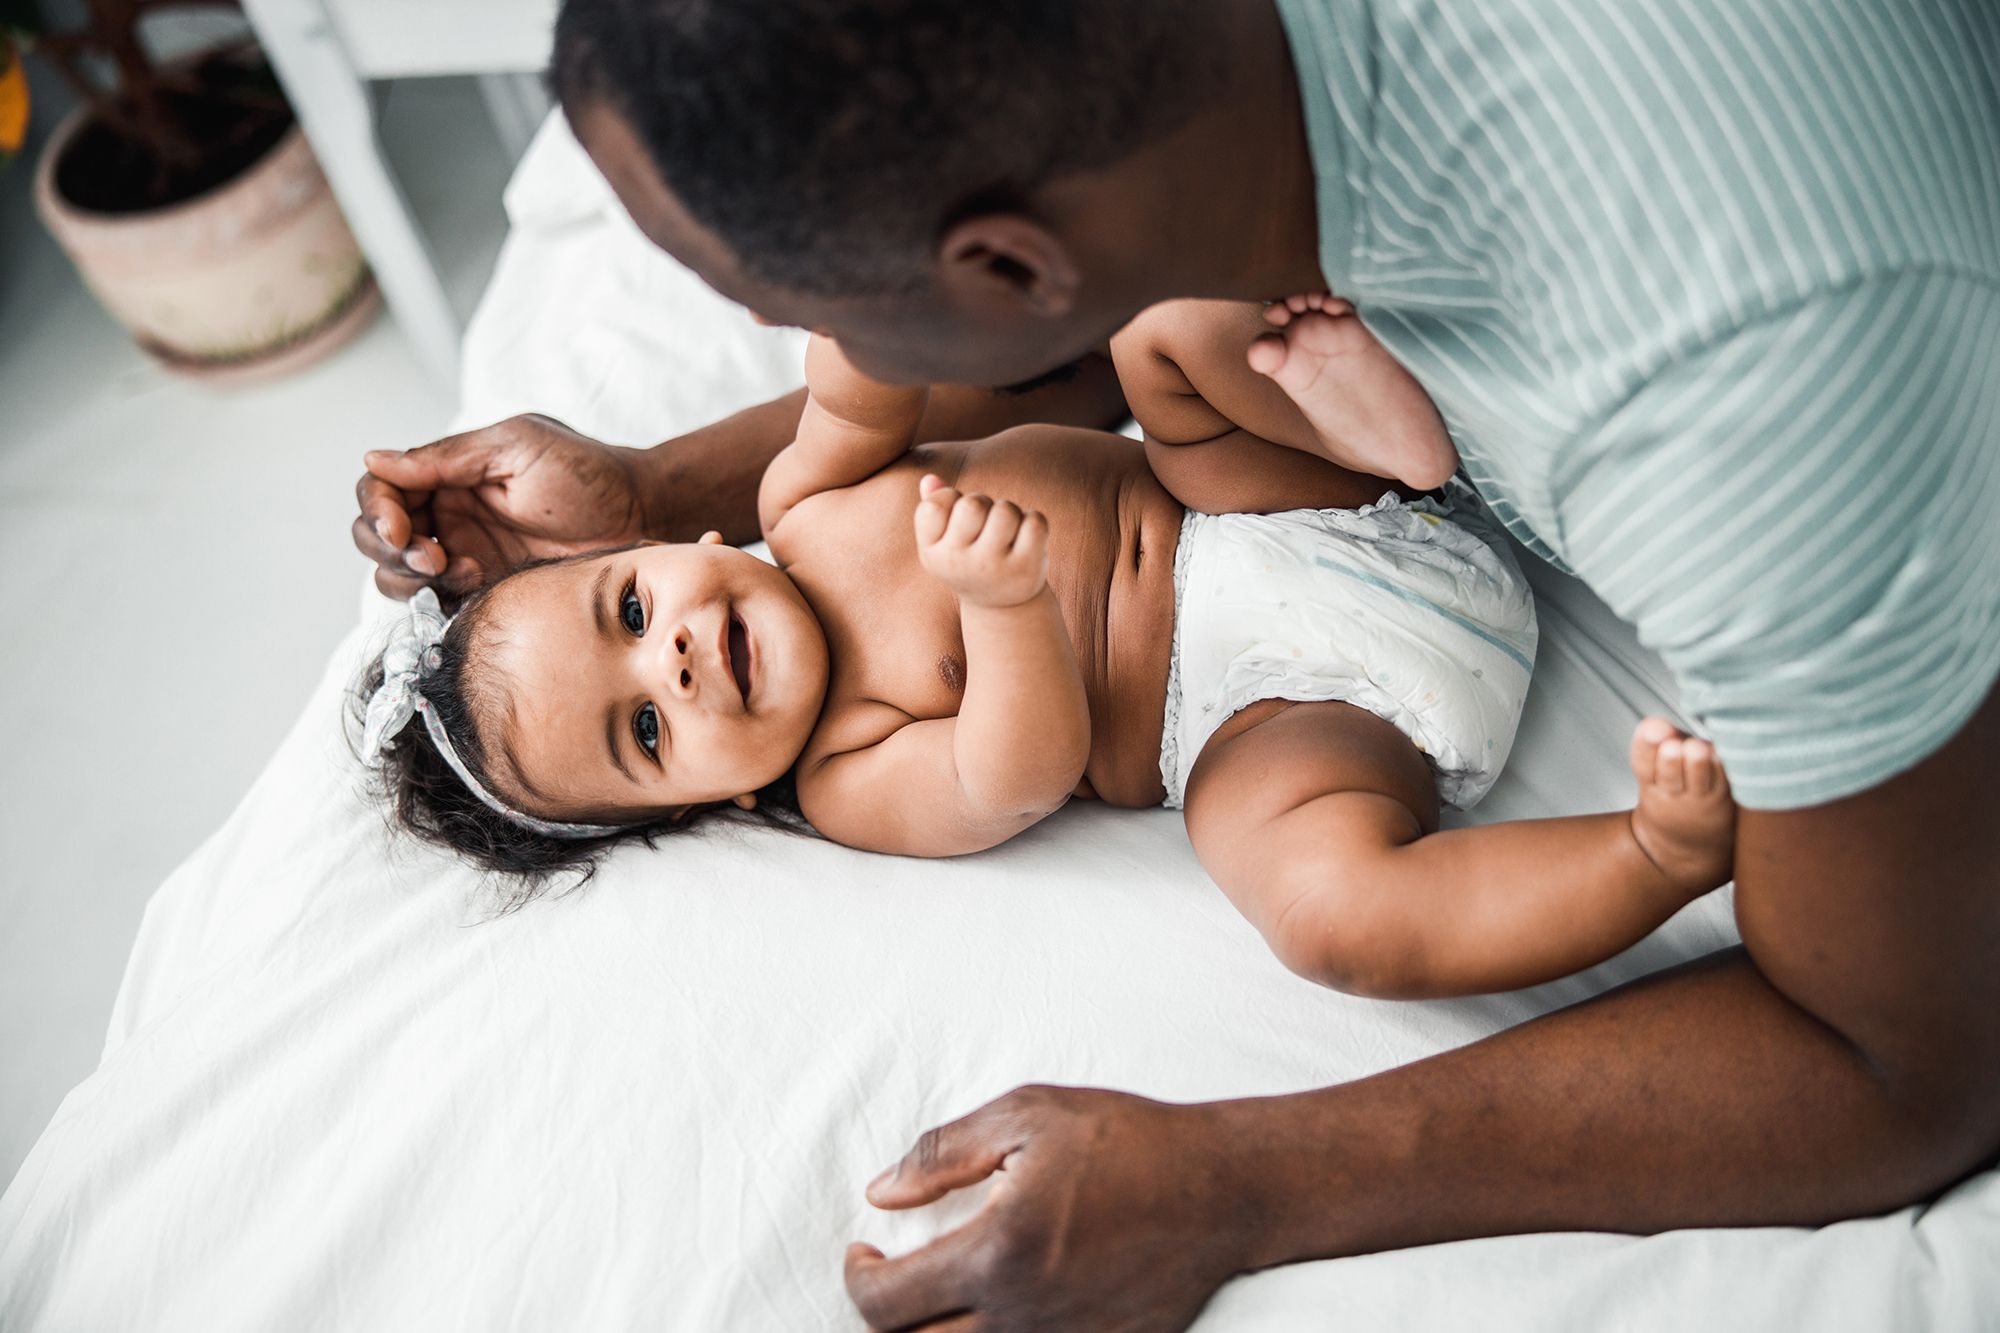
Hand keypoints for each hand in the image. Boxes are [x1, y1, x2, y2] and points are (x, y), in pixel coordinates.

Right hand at [353, 414, 650, 598]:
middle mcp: (448, 515)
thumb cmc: (588, 472)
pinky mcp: (486, 591)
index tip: (400, 530)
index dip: (377, 511)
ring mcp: (464, 555)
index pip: (380, 490)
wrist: (642, 516)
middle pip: (377, 537)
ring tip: (465, 571)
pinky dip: (442, 601)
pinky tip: (481, 586)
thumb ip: (446, 457)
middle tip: (434, 557)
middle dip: (390, 550)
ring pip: (399, 576)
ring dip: (412, 578)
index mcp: (448, 475)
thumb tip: (374, 460)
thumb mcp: (516, 448)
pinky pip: (439, 604)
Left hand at [846, 1085, 1251, 1331]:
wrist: (1220, 1188)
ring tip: (940, 1292)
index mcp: (998, 1251)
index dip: (857, 1278)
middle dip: (885, 1316)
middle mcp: (1024, 1314)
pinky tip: (998, 1305)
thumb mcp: (1028, 1115)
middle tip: (895, 1274)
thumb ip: (942, 1154)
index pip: (885, 1303)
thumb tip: (880, 1194)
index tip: (865, 1250)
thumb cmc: (1126, 1140)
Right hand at [913, 475, 1049, 608]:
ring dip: (1010, 510)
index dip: (950, 498)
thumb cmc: (969, 560)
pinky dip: (1034, 520)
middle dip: (984, 502)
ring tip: (1007, 528)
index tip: (957, 517)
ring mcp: (992, 567)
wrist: (1001, 606)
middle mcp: (958, 564)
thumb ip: (933, 506)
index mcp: (932, 553)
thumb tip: (930, 477)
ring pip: (1005, 511)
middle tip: (986, 520)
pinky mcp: (1025, 567)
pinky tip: (1027, 536)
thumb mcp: (944, 540)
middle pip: (973, 504)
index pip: (934, 506)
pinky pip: (1034, 522)